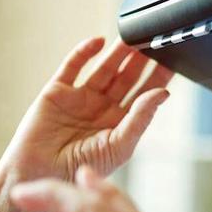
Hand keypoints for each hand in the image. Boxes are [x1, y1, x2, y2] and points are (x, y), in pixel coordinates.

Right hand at [0, 37, 172, 182]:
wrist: (39, 175)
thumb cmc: (79, 170)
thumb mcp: (119, 146)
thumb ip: (141, 118)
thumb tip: (163, 93)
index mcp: (120, 122)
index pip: (144, 94)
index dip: (157, 77)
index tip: (173, 59)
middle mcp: (102, 107)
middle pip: (127, 76)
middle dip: (141, 59)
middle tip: (154, 40)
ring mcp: (80, 97)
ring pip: (104, 67)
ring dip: (118, 52)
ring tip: (133, 36)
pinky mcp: (58, 90)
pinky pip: (73, 65)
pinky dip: (85, 52)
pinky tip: (99, 42)